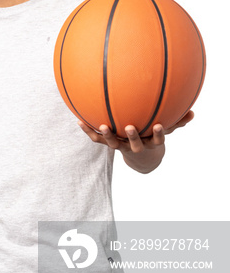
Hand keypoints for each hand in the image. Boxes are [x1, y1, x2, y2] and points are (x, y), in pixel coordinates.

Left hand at [78, 110, 194, 153]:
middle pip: (134, 144)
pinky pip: (97, 139)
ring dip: (107, 135)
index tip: (159, 125)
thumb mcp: (167, 131)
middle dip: (132, 136)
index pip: (157, 139)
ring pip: (112, 143)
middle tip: (129, 127)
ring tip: (102, 125)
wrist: (141, 160)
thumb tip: (193, 113)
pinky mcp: (109, 144)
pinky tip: (79, 120)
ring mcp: (121, 146)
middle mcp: (135, 146)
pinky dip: (88, 131)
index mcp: (151, 143)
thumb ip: (178, 122)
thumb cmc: (154, 138)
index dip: (158, 134)